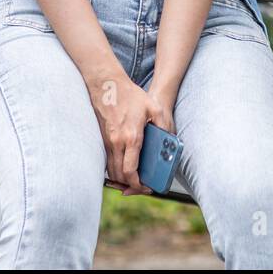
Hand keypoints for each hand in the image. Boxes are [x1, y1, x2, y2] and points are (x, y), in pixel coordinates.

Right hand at [89, 73, 168, 195]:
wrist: (108, 86)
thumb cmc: (132, 96)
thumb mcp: (154, 107)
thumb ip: (164, 124)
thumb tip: (170, 141)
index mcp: (131, 137)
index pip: (131, 170)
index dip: (138, 184)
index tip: (146, 187)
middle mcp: (117, 143)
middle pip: (120, 175)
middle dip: (129, 186)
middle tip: (141, 187)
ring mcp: (107, 142)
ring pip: (111, 171)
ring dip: (121, 180)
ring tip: (133, 182)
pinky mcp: (102, 139)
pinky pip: (107, 162)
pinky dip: (114, 170)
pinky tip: (123, 170)